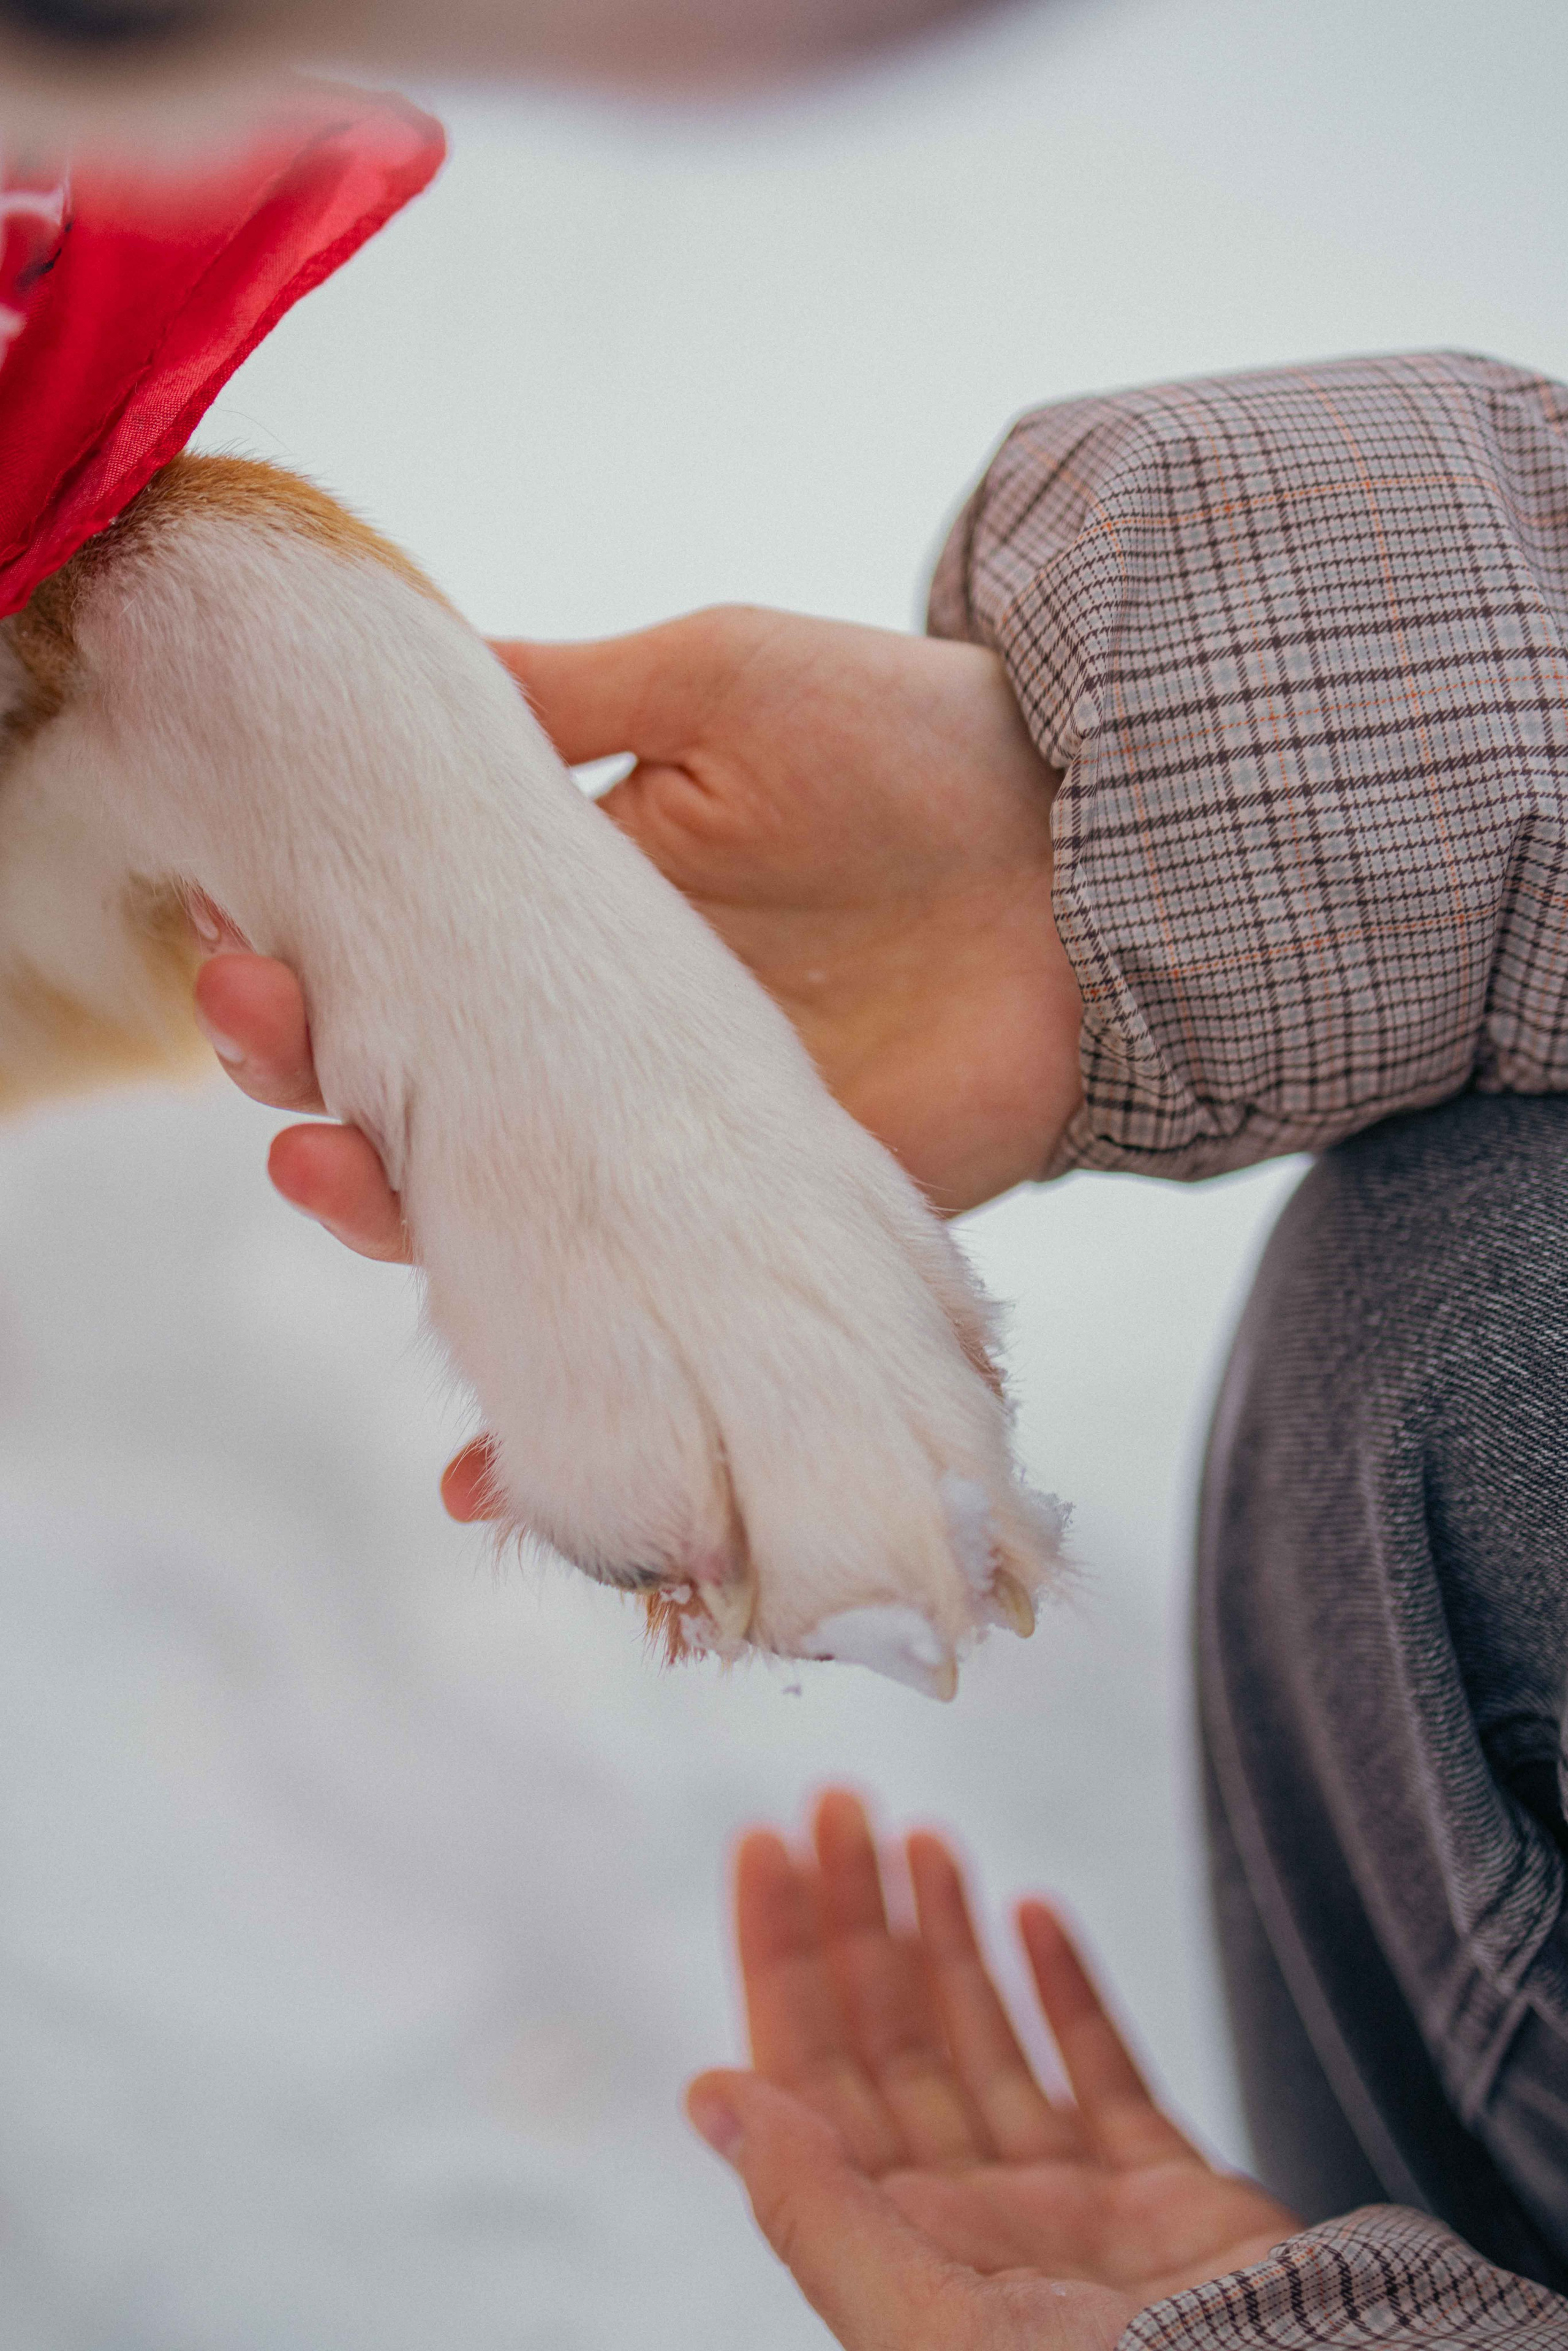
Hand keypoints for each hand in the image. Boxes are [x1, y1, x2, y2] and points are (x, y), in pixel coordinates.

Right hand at [192, 610, 1083, 1518]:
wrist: (1099, 851)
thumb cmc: (909, 744)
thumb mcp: (720, 687)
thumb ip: (572, 699)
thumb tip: (421, 661)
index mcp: (587, 942)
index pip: (413, 987)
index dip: (314, 982)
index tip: (243, 956)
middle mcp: (621, 1072)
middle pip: (435, 1125)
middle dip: (323, 1106)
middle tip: (271, 1067)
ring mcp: (693, 1177)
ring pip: (516, 1245)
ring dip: (399, 1239)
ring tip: (331, 1194)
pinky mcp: (782, 1259)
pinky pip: (665, 1361)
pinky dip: (563, 1428)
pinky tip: (479, 1476)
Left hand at [684, 1790, 1299, 2350]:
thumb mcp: (920, 2324)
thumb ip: (816, 2210)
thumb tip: (708, 2097)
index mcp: (902, 2256)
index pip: (812, 2076)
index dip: (781, 1959)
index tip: (764, 1847)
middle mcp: (974, 2227)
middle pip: (890, 2042)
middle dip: (855, 1918)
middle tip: (837, 1804)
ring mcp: (1072, 2210)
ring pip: (984, 2041)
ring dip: (945, 1935)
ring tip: (920, 1838)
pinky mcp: (1169, 2199)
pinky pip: (1102, 2073)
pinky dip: (1066, 1990)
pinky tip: (1032, 1915)